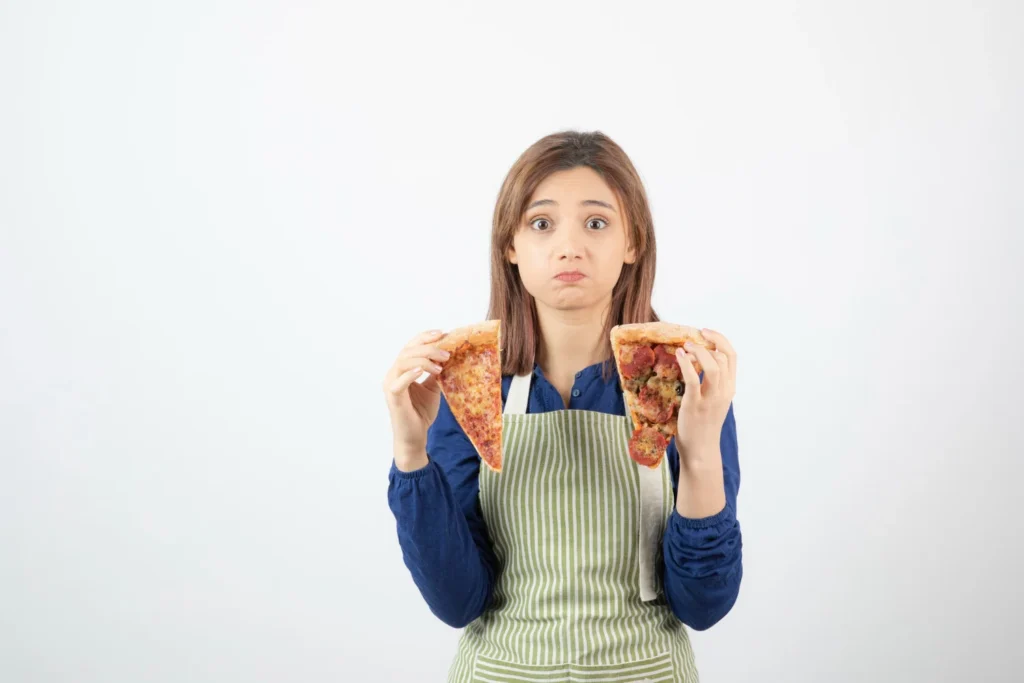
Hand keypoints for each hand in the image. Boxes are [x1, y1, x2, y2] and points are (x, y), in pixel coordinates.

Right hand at [382, 329, 450, 462]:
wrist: (415, 436)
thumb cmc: (421, 412)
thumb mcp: (434, 387)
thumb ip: (437, 371)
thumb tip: (449, 355)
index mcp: (402, 369)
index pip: (411, 346)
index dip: (425, 337)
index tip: (443, 333)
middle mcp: (393, 374)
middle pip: (408, 351)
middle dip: (428, 347)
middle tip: (447, 352)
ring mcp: (391, 384)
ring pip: (403, 362)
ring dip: (424, 359)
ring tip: (442, 364)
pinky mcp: (393, 397)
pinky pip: (399, 382)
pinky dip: (411, 373)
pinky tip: (424, 370)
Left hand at [674, 329, 736, 464]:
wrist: (701, 450)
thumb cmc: (704, 425)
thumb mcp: (714, 400)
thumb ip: (712, 383)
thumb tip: (697, 361)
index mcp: (730, 388)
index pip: (732, 357)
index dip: (720, 340)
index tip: (706, 332)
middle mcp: (724, 391)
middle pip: (723, 357)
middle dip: (708, 342)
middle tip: (691, 338)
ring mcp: (711, 398)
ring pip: (713, 366)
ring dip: (698, 351)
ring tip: (685, 346)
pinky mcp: (695, 405)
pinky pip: (693, 379)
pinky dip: (686, 363)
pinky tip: (678, 355)